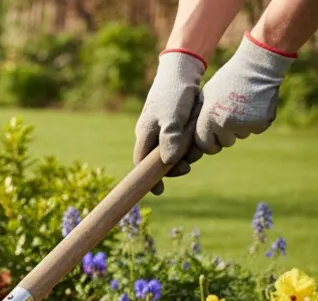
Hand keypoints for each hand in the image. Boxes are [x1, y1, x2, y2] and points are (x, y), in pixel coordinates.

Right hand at [134, 50, 206, 195]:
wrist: (183, 69)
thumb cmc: (174, 92)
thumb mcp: (171, 117)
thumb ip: (169, 139)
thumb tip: (167, 162)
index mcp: (145, 133)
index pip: (141, 163)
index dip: (149, 178)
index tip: (159, 191)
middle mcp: (151, 132)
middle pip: (158, 159)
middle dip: (173, 166)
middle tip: (189, 166)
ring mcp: (163, 127)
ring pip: (172, 150)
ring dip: (185, 154)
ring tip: (197, 148)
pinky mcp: (175, 122)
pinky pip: (180, 140)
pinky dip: (189, 143)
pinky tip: (198, 139)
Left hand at [196, 33, 296, 154]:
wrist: (257, 68)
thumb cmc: (227, 81)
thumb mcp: (205, 97)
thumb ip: (199, 117)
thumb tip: (189, 137)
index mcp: (209, 118)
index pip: (205, 145)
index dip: (209, 142)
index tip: (213, 136)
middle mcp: (225, 124)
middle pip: (224, 143)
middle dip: (226, 135)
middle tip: (230, 116)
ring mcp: (245, 125)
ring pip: (240, 136)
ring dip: (240, 127)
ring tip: (241, 107)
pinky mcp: (262, 123)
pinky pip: (256, 130)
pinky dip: (255, 122)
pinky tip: (254, 106)